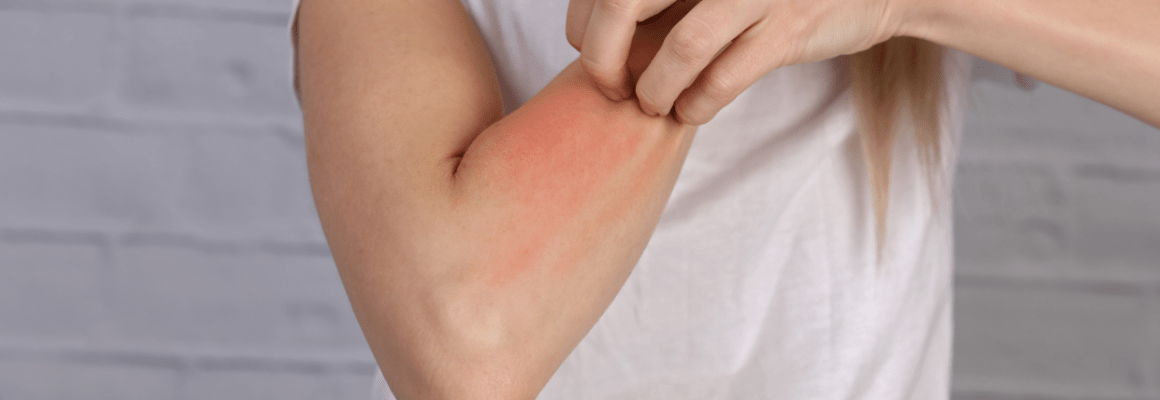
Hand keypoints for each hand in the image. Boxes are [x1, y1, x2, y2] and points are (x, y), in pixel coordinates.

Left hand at [566, 0, 914, 123]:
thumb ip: (665, 1)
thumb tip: (592, 36)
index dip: (584, 19)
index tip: (588, 48)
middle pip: (624, 2)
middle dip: (603, 57)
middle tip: (610, 86)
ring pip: (680, 48)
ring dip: (655, 89)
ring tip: (653, 104)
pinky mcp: (789, 28)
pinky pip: (725, 78)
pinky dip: (698, 104)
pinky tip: (691, 111)